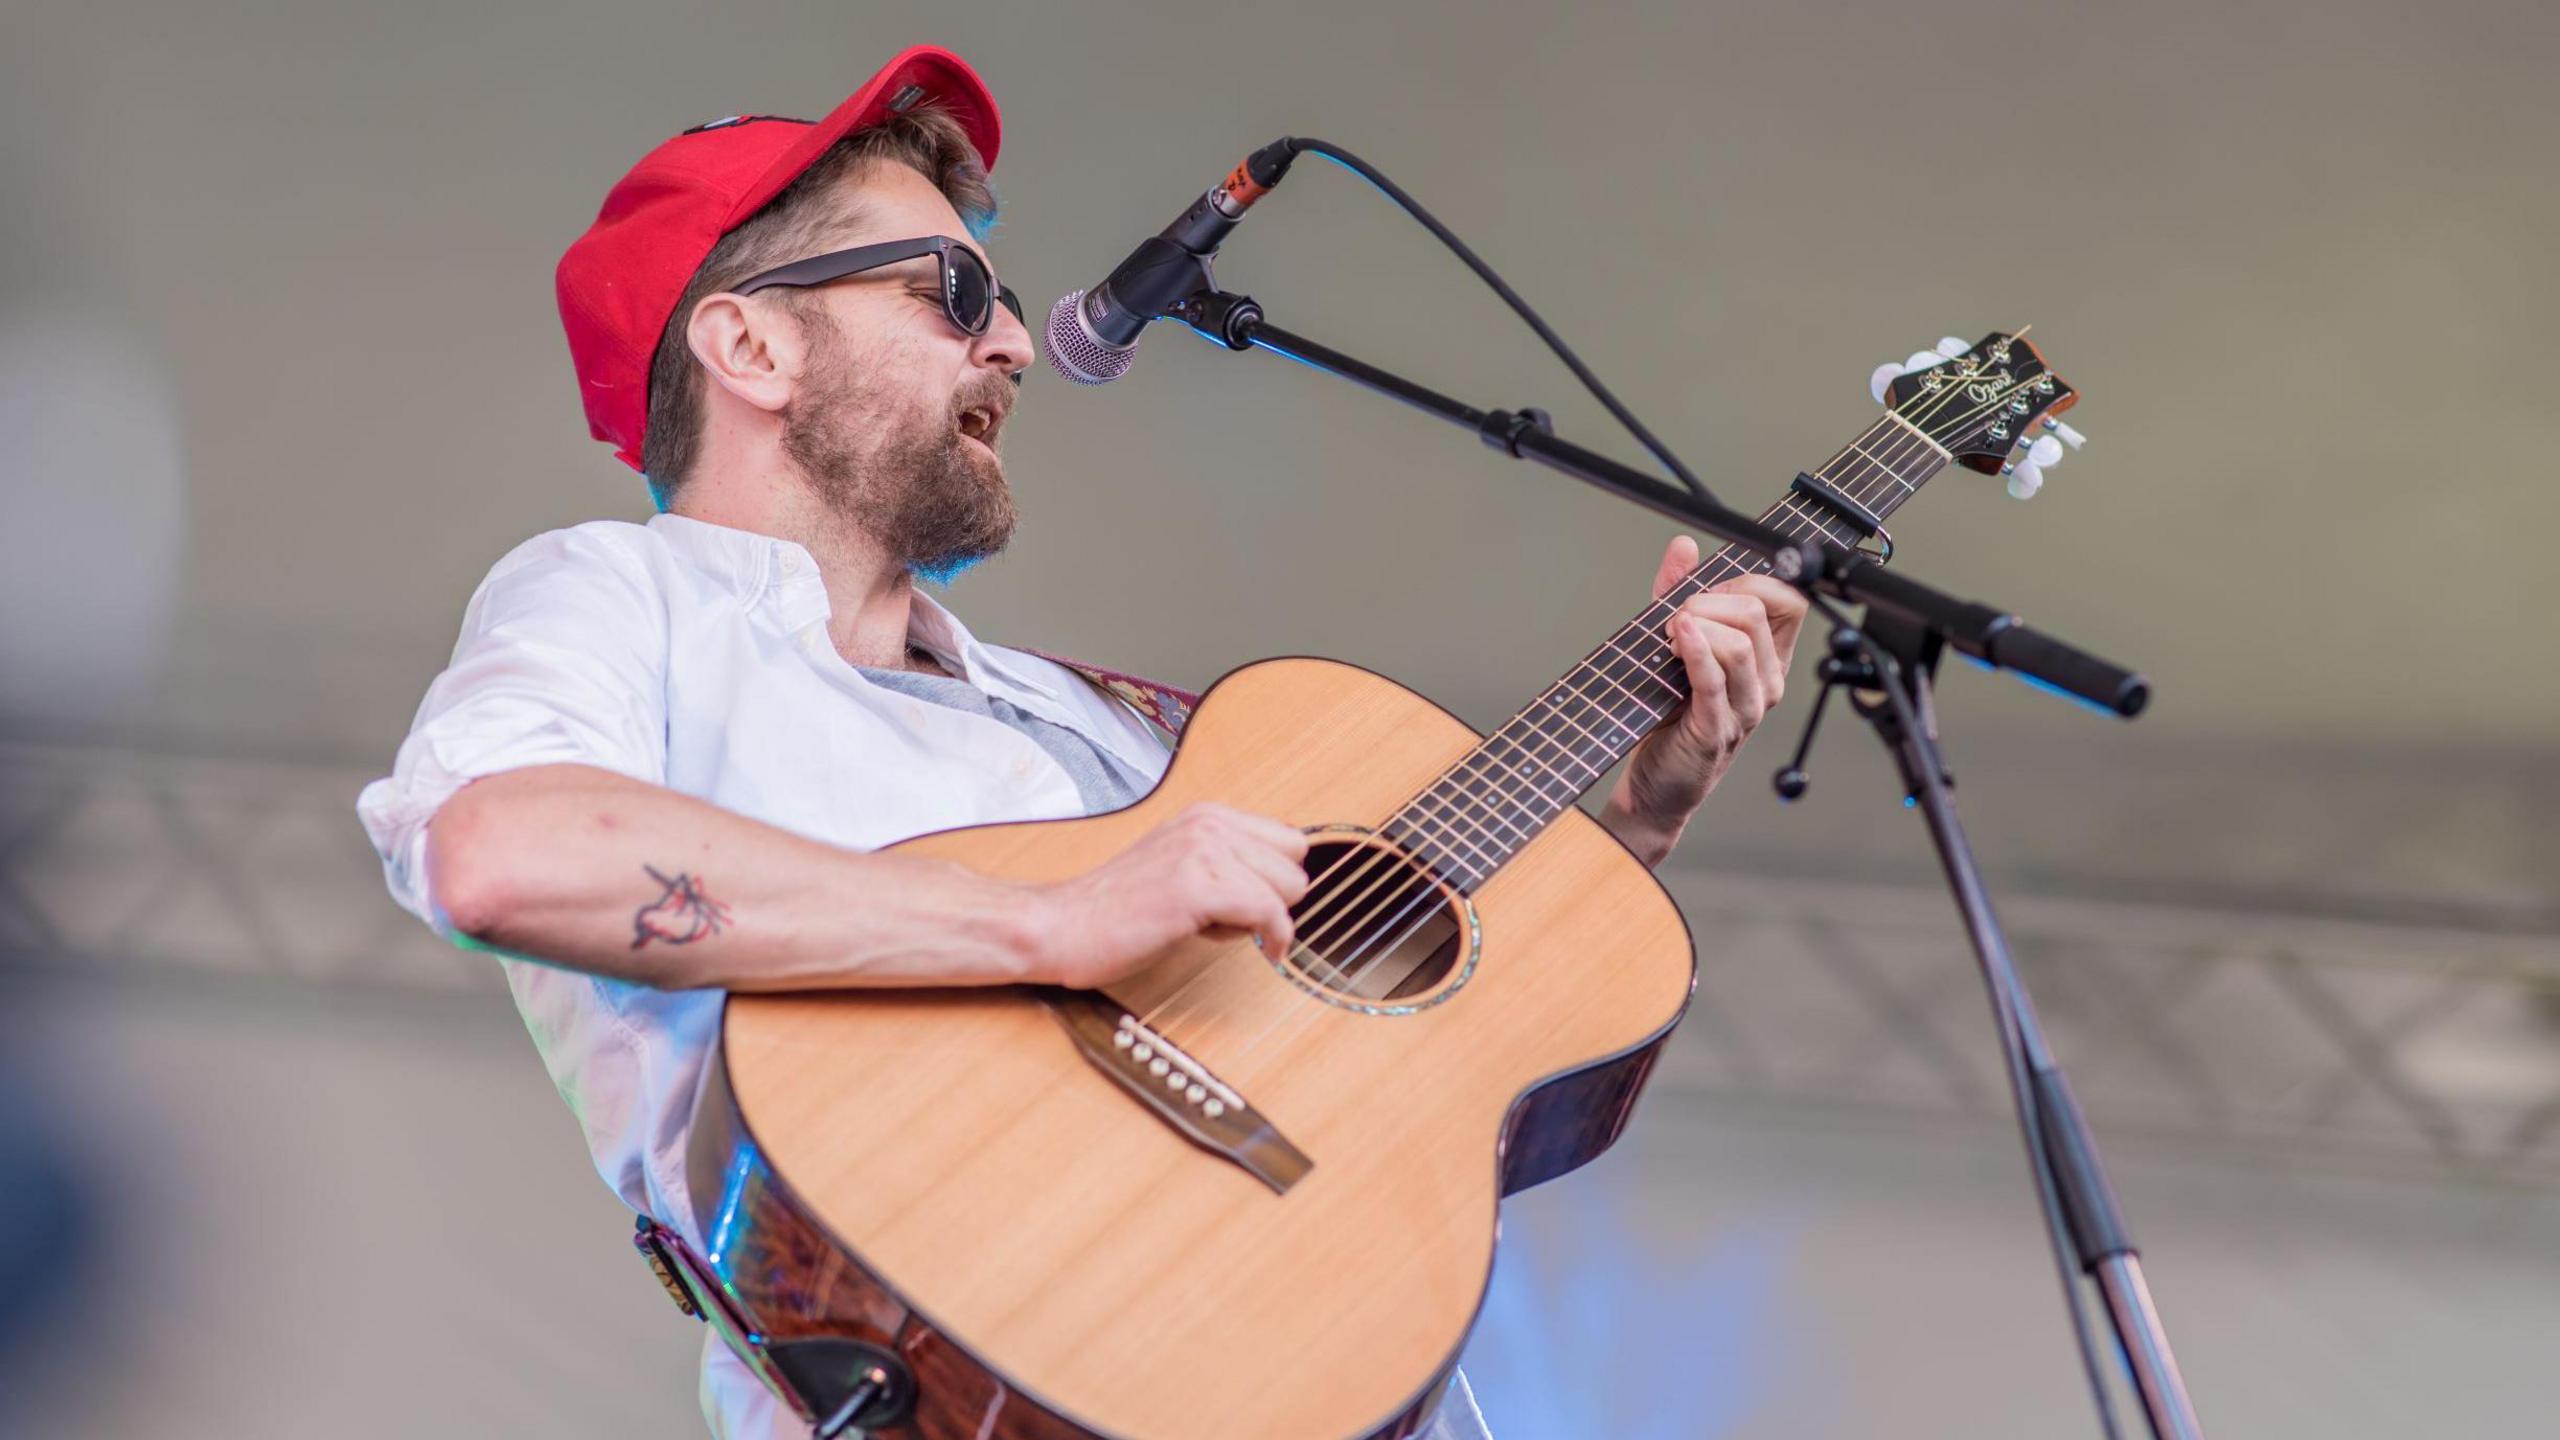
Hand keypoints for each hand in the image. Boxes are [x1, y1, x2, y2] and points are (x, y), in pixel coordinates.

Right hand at [1030, 802, 1310, 987]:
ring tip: (1215, 928)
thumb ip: (1225, 864)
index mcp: (1206, 815)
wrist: (1064, 926)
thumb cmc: (1117, 910)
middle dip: (1274, 899)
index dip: (1276, 880)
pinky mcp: (1196, 887)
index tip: (1256, 907)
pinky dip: (1274, 937)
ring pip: (1288, 888)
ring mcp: (1202, 851)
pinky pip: (1269, 911)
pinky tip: (1262, 951)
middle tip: (1227, 919)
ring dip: (1262, 920)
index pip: (1288, 840)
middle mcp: (1208, 824)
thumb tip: (1282, 884)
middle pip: (1295, 863)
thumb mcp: (1180, 866)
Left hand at [1606, 535, 1810, 863]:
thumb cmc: (1669, 716)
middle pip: (1758, 614)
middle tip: (1675, 617)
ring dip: (1696, 625)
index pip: (1789, 600)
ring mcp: (1746, 709)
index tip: (1709, 587)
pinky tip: (1677, 636)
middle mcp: (1767, 684)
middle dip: (1709, 600)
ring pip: (1740, 642)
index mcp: (1767, 660)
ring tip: (1667, 636)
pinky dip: (1696, 651)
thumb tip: (1684, 548)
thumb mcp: (1675, 647)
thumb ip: (1680, 595)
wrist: (1655, 784)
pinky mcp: (1717, 730)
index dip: (1750, 580)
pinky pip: (1715, 681)